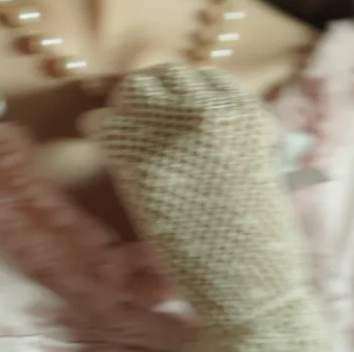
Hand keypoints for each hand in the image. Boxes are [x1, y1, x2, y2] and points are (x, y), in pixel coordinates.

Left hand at [84, 63, 329, 350]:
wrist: (248, 277)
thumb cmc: (259, 236)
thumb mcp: (257, 168)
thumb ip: (228, 136)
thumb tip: (187, 124)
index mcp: (245, 111)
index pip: (203, 77)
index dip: (184, 92)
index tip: (170, 106)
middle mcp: (207, 109)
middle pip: (165, 76)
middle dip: (152, 94)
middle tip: (138, 115)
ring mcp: (171, 129)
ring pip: (132, 91)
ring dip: (123, 106)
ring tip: (117, 126)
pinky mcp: (139, 156)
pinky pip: (104, 123)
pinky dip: (97, 128)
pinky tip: (95, 137)